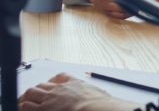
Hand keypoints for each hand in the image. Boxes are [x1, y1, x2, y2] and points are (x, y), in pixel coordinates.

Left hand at [18, 73, 140, 110]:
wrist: (94, 110)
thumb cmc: (101, 105)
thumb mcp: (100, 95)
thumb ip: (97, 95)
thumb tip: (108, 101)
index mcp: (74, 84)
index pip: (59, 77)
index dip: (53, 82)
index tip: (51, 87)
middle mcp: (60, 89)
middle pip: (42, 84)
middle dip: (37, 91)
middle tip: (35, 98)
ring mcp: (50, 98)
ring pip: (30, 93)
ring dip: (27, 99)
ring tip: (26, 105)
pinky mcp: (43, 109)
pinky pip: (25, 106)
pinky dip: (23, 107)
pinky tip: (24, 109)